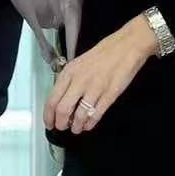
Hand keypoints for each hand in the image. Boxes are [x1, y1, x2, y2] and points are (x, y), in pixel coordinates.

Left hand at [44, 16, 157, 134]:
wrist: (126, 46)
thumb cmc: (103, 54)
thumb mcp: (78, 64)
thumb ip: (69, 81)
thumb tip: (61, 101)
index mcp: (69, 73)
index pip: (52, 99)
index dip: (48, 116)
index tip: (49, 123)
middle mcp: (79, 81)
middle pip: (62, 110)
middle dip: (61, 124)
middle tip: (62, 127)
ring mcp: (95, 89)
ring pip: (79, 116)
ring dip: (76, 127)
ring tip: (77, 128)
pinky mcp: (109, 95)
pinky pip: (96, 115)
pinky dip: (90, 124)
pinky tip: (88, 125)